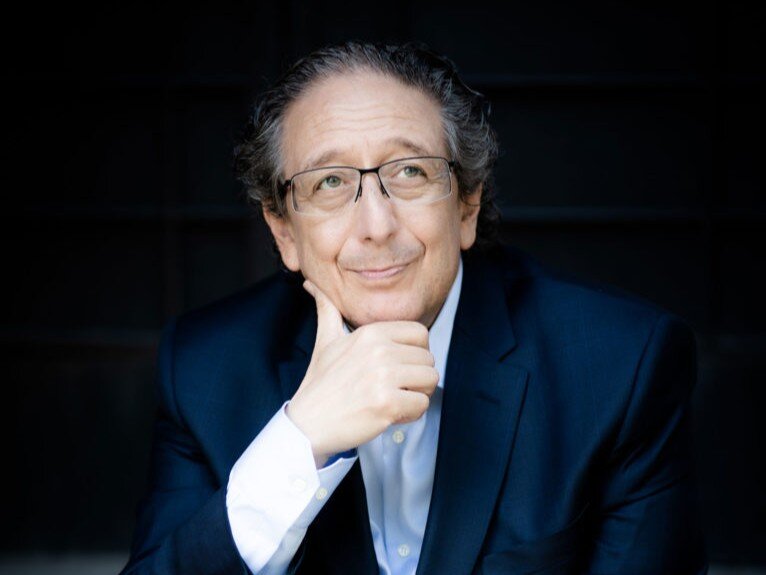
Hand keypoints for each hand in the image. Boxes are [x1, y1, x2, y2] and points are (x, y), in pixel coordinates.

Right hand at [286, 280, 438, 466]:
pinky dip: (410, 414)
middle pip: (428, 359)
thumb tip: (311, 283)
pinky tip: (389, 414)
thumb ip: (327, 310)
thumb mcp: (325, 341)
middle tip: (393, 388)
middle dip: (416, 377)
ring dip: (416, 395)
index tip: (399, 367)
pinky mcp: (387, 404)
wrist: (306, 424)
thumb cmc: (319, 385)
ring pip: (430, 380)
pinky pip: (422, 405)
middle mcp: (379, 350)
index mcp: (370, 333)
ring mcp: (383, 377)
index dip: (415, 353)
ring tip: (392, 399)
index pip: (420, 333)